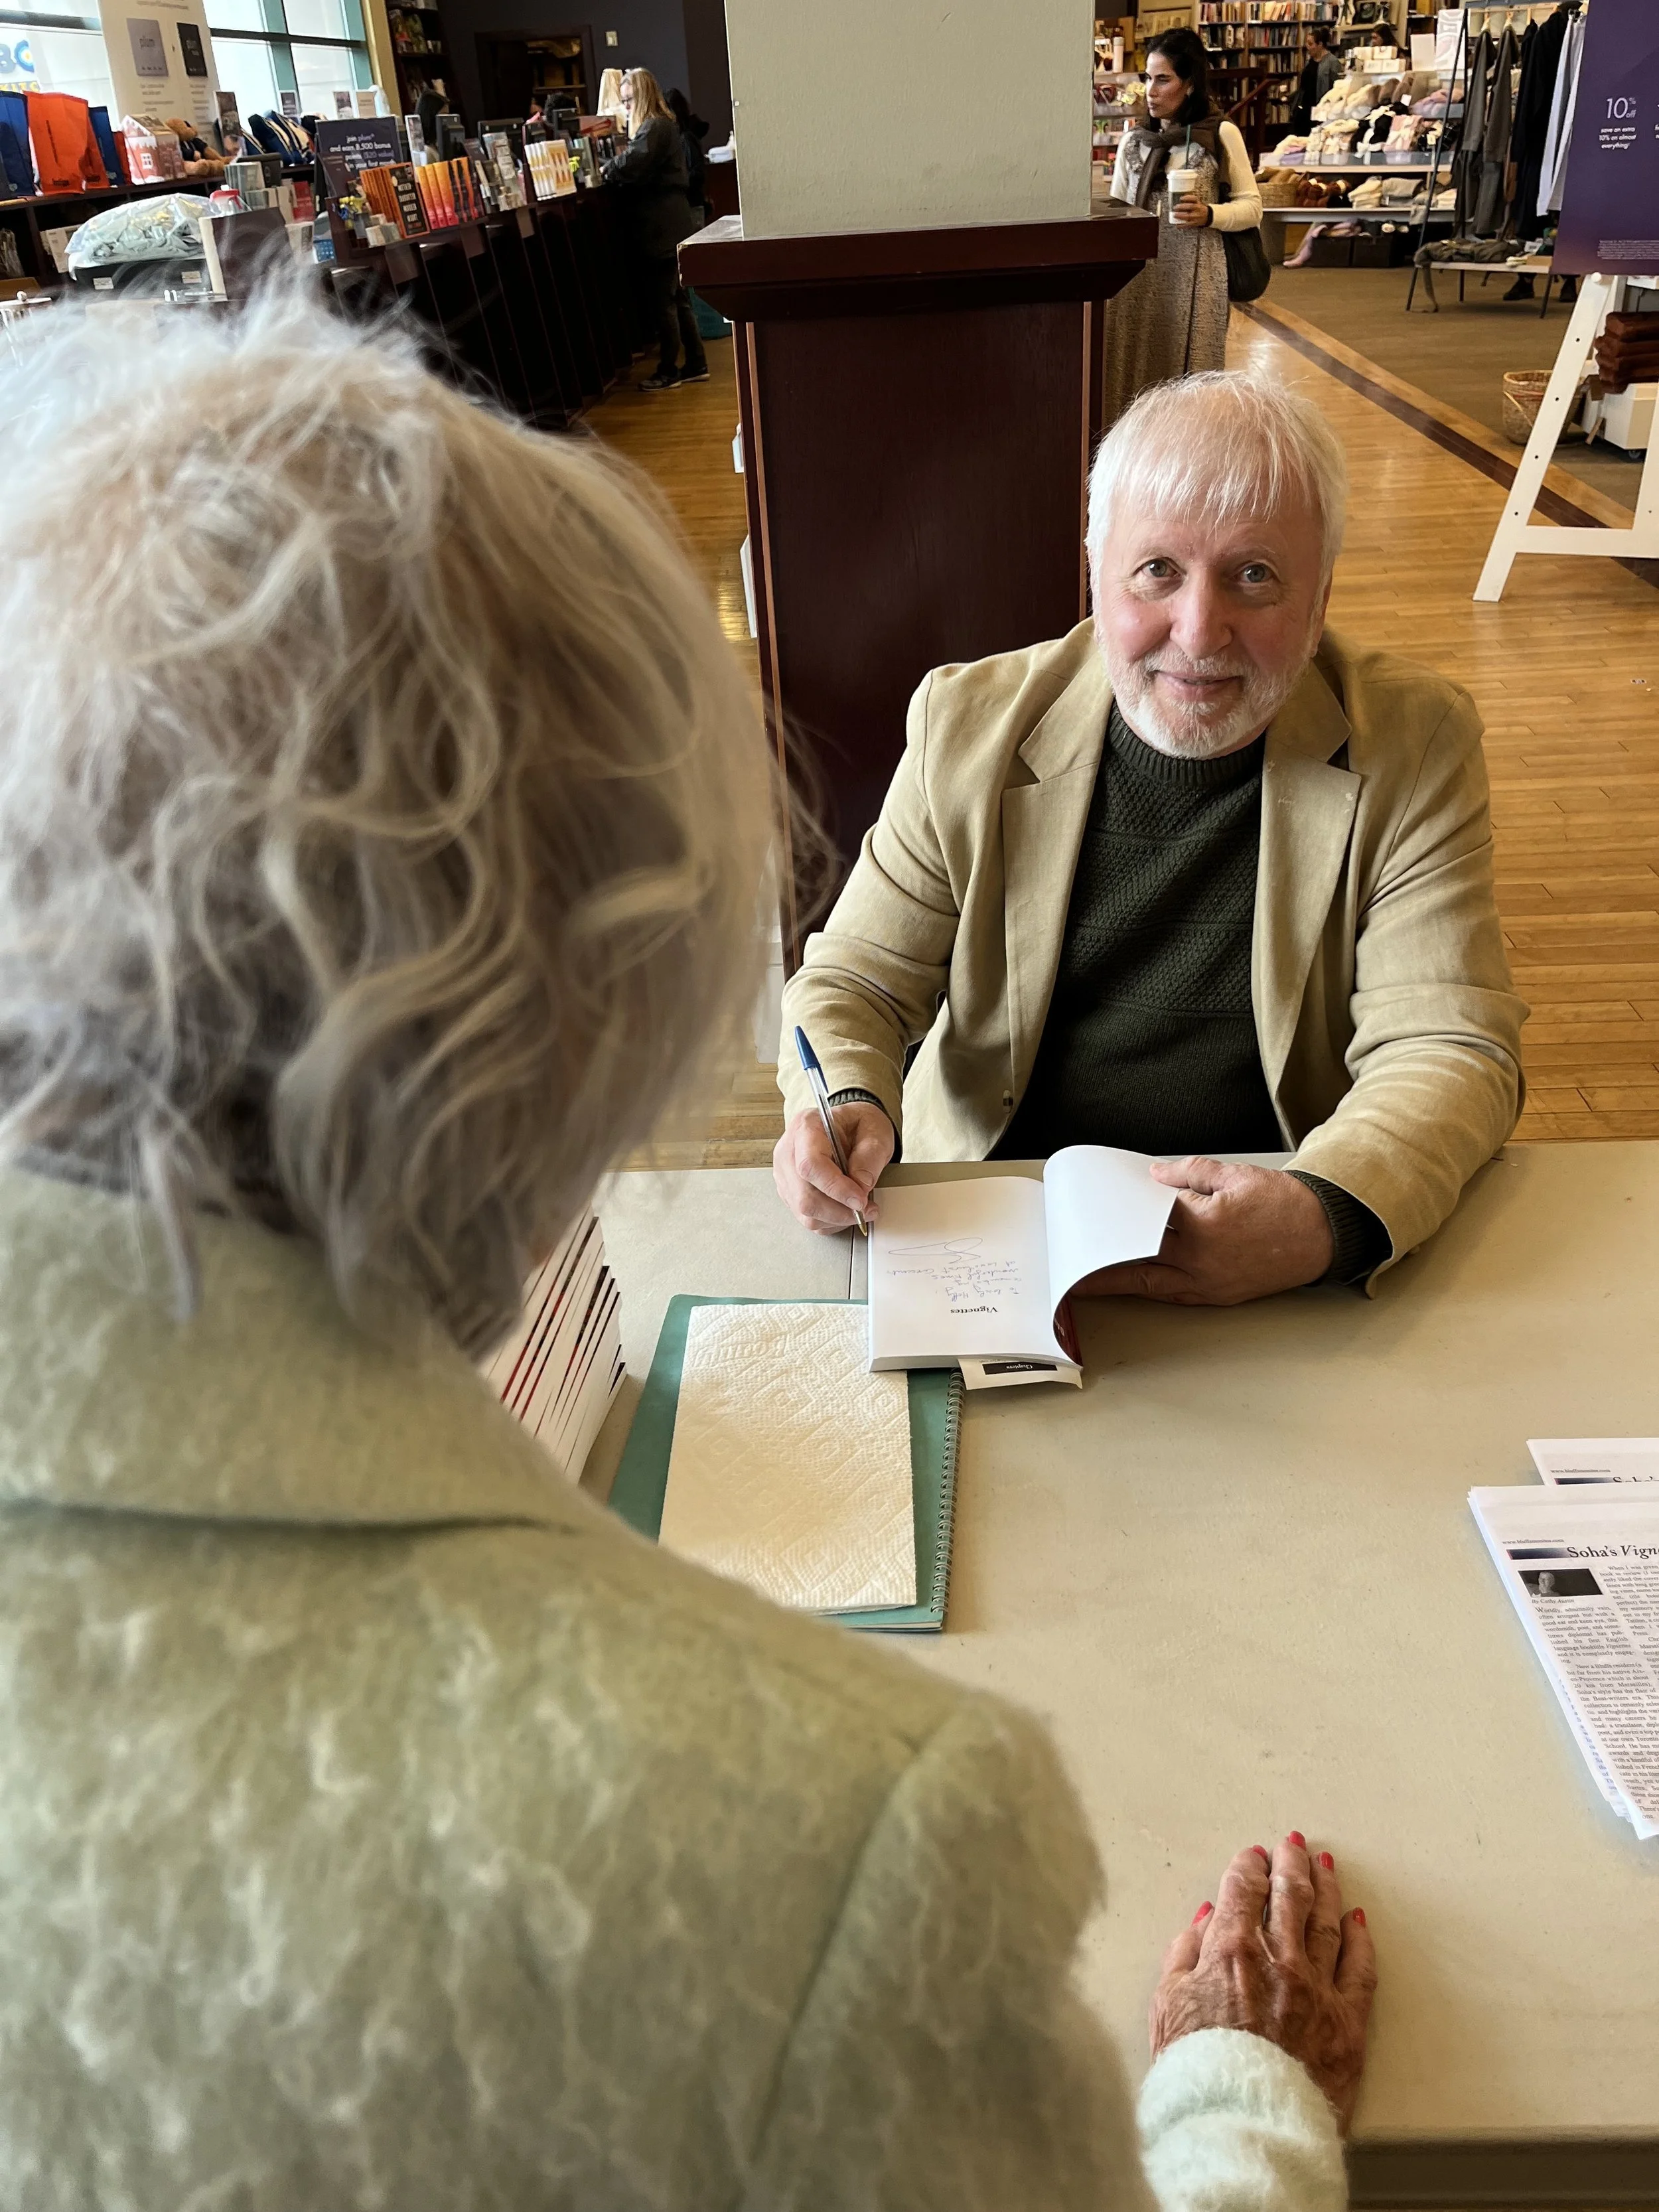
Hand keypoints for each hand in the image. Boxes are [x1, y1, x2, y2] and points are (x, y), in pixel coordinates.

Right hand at [773, 1103, 894, 1234]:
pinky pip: (808, 1218)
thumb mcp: (875, 1130)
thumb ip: (871, 1154)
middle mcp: (789, 1152)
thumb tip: (861, 1184)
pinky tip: (845, 1209)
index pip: (810, 1165)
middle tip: (866, 1208)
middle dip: (840, 1210)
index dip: (836, 1188)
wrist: (849, 1128)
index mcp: (806, 1128)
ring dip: (837, 1218)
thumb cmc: (858, 1125)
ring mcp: (786, 1174)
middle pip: (804, 1196)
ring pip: (805, 1212)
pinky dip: (831, 1221)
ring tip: (860, 1208)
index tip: (860, 1199)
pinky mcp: (790, 1192)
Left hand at [1078, 1158, 1331, 1304]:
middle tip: (1074, 1254)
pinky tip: (1131, 1284)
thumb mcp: (1235, 1175)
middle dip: (1105, 1255)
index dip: (1117, 1215)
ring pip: (1151, 1284)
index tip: (1092, 1216)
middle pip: (1139, 1257)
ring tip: (1087, 1279)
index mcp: (1204, 1224)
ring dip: (1118, 1282)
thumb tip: (1155, 1177)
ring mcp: (1210, 1283)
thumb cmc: (1282, 1203)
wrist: (1323, 1234)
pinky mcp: (1219, 1296)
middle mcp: (1202, 1260)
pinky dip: (1150, 1289)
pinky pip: (1174, 1295)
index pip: (1146, 1219)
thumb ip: (1190, 1173)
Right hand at [1151, 1835, 1376, 2133]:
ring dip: (1325, 1888)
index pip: (1243, 1889)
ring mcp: (1317, 1988)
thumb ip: (1183, 1955)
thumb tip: (1204, 1921)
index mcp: (1230, 1949)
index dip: (1248, 1866)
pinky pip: (1360, 1970)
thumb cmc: (1198, 2072)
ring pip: (1326, 1922)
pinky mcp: (1347, 2023)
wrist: (1240, 2126)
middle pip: (1289, 1895)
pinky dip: (1360, 1940)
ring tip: (1326, 1865)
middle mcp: (1278, 1958)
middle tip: (1293, 1845)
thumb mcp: (1166, 2006)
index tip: (1252, 1856)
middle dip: (1290, 1863)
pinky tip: (1358, 1921)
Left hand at [1170, 193, 1212, 227]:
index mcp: (1198, 204)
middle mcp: (1197, 210)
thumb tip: (1182, 199)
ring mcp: (1196, 217)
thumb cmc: (1200, 208)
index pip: (1193, 199)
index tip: (1181, 198)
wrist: (1207, 216)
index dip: (1187, 198)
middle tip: (1175, 207)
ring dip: (1180, 216)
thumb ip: (1191, 200)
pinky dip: (1182, 225)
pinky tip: (1177, 225)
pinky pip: (1187, 225)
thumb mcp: (1197, 202)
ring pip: (1188, 216)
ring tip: (1175, 215)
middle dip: (1182, 207)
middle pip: (1190, 207)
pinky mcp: (1194, 224)